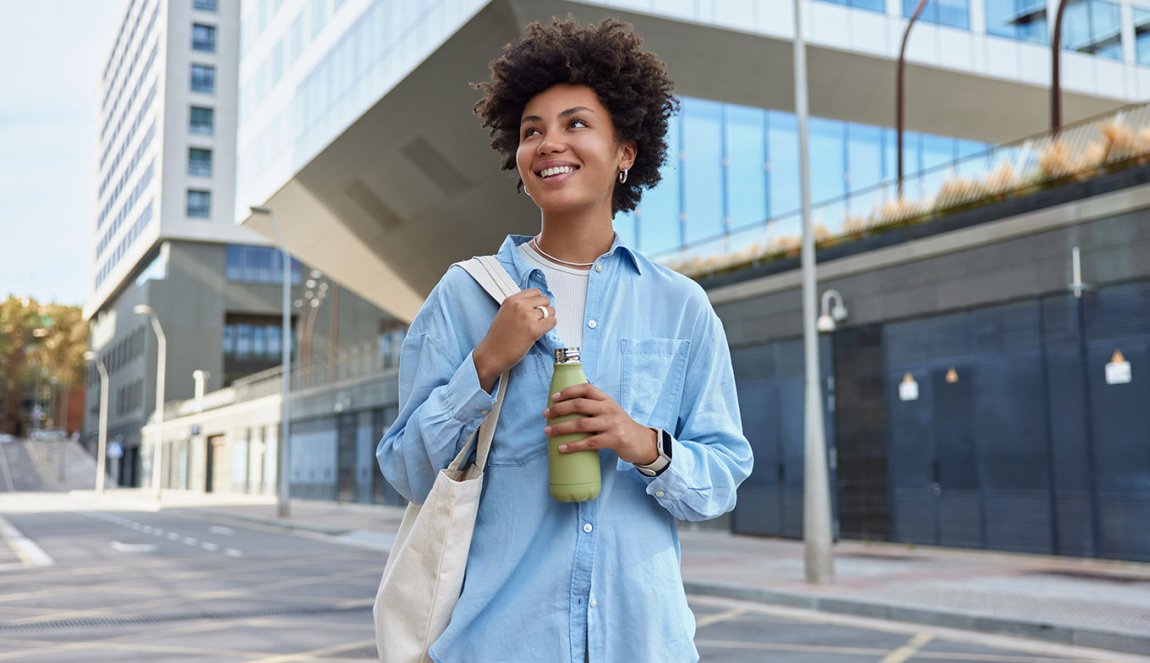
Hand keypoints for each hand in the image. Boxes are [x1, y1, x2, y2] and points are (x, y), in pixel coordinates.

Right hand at [473, 288, 555, 391]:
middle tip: (539, 319)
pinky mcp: (533, 330)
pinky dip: (550, 326)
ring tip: (540, 326)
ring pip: (550, 311)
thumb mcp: (504, 314)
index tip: (537, 307)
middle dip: (544, 309)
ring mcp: (527, 317)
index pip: (535, 291)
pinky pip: (552, 322)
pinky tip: (542, 331)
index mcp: (511, 301)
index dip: (538, 300)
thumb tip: (536, 306)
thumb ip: (518, 307)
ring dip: (548, 318)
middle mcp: (519, 306)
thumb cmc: (497, 339)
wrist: (491, 355)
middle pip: (544, 300)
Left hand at [542, 383, 658, 465]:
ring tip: (548, 432)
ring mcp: (612, 424)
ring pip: (581, 424)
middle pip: (579, 405)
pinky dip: (573, 445)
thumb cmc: (620, 427)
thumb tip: (567, 408)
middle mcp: (609, 409)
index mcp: (607, 400)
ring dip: (561, 428)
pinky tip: (562, 448)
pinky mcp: (614, 439)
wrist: (641, 442)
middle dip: (559, 409)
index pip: (586, 388)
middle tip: (546, 414)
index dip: (569, 391)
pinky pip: (589, 442)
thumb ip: (594, 407)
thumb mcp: (610, 411)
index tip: (554, 398)